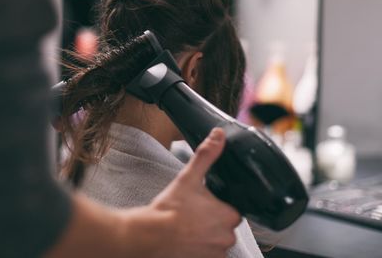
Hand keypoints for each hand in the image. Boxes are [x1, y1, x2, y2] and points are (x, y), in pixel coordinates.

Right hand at [121, 128, 240, 257]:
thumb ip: (207, 155)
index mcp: (229, 216)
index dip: (217, 206)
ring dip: (205, 237)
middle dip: (211, 222)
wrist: (149, 236)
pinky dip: (198, 249)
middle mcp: (227, 238)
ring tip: (186, 228)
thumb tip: (218, 135)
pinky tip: (185, 240)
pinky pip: (207, 255)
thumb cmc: (169, 209)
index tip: (202, 205)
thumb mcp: (189, 177)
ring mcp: (216, 254)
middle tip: (192, 215)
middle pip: (224, 227)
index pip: (232, 210)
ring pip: (216, 242)